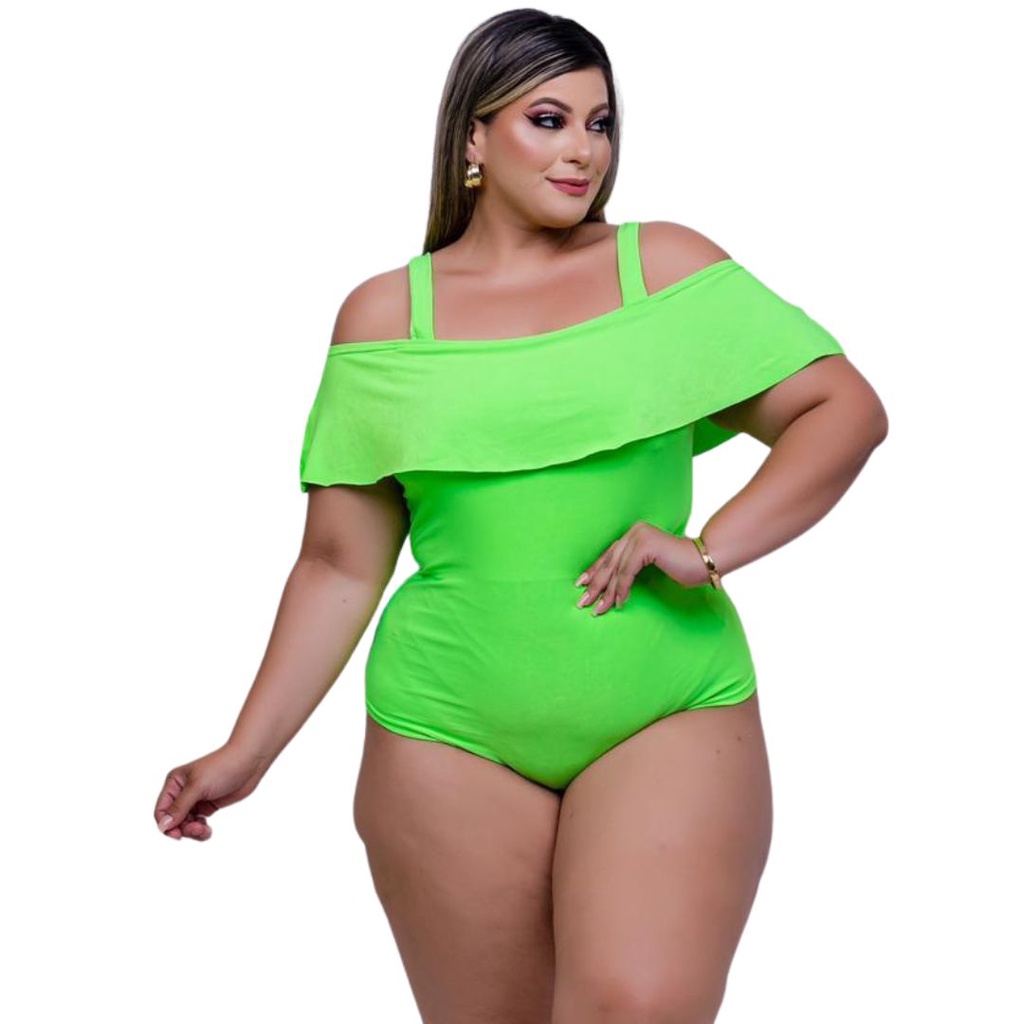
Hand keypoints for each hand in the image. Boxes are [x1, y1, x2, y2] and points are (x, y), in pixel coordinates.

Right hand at [154, 744, 269, 841]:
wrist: (249, 762)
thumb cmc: (222, 768)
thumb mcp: (198, 787)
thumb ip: (180, 807)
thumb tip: (163, 826)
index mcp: (174, 783)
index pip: (161, 810)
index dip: (166, 825)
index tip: (179, 834)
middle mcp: (182, 792)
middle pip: (173, 821)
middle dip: (184, 829)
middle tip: (199, 830)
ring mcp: (195, 799)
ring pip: (185, 824)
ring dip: (193, 832)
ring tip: (206, 831)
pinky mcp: (208, 805)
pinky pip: (197, 823)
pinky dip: (201, 830)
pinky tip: (208, 830)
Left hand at [575, 523, 710, 615]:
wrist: (705, 560)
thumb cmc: (681, 566)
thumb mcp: (650, 566)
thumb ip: (631, 567)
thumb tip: (609, 585)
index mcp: (634, 533)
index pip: (609, 555)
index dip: (594, 572)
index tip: (581, 586)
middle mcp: (634, 531)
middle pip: (609, 562)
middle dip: (595, 585)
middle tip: (582, 603)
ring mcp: (640, 537)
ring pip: (616, 569)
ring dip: (606, 592)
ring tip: (598, 609)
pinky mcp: (646, 546)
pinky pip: (627, 572)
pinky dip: (622, 589)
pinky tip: (620, 603)